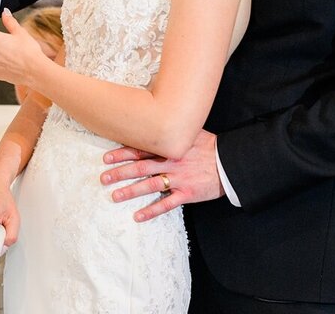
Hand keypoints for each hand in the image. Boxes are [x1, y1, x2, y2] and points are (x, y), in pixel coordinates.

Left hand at [99, 131, 223, 221]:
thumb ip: (173, 131)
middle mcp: (171, 162)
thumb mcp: (191, 132)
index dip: (122, 153)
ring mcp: (178, 178)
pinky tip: (138, 216)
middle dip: (120, 172)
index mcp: (170, 147)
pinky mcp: (187, 193)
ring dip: (130, 191)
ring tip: (114, 196)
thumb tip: (156, 119)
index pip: (141, 149)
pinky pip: (167, 204)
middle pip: (140, 167)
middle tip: (103, 177)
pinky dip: (152, 211)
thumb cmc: (211, 146)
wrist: (231, 162)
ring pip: (150, 185)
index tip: (106, 157)